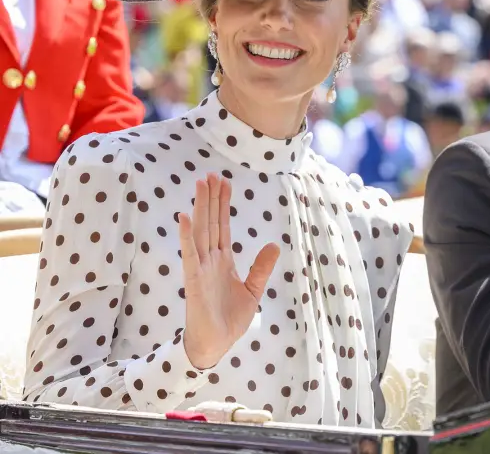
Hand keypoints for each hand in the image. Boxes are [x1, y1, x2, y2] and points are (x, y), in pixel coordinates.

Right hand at [178, 174, 279, 369]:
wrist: (215, 345)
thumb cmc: (229, 320)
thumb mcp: (253, 290)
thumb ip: (261, 267)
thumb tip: (274, 244)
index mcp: (223, 261)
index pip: (222, 226)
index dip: (223, 205)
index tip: (224, 183)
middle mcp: (210, 260)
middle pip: (210, 223)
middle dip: (211, 199)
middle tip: (210, 174)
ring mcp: (200, 269)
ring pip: (200, 232)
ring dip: (200, 208)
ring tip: (200, 185)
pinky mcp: (193, 281)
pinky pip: (189, 255)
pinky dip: (186, 237)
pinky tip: (184, 218)